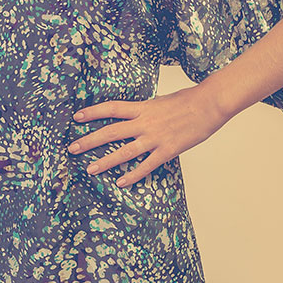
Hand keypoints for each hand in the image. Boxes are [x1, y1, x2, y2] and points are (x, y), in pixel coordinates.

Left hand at [67, 86, 227, 186]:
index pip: (111, 108)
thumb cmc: (188, 100)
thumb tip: (135, 114)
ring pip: (124, 152)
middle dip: (89, 140)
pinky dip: (133, 175)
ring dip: (105, 161)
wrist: (210, 104)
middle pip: (110, 132)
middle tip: (72, 148)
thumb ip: (146, 109)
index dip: (92, 112)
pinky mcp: (168, 150)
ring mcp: (155, 138)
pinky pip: (146, 165)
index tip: (77, 117)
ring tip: (90, 169)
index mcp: (143, 107)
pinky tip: (121, 183)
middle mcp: (145, 122)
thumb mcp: (161, 101)